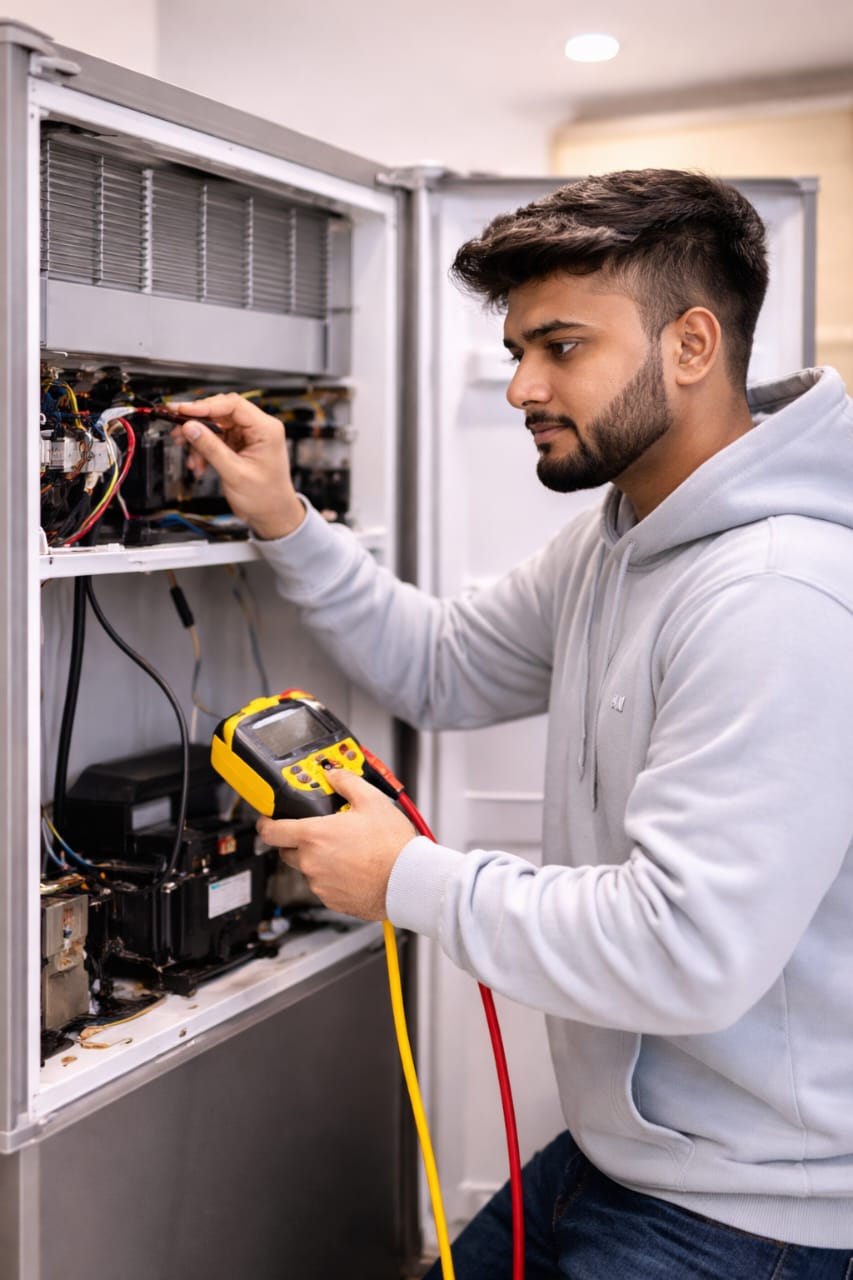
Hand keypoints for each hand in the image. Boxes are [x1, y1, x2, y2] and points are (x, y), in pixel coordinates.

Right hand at [171, 394, 304, 539]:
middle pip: (222, 412)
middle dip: (198, 422)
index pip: (233, 405)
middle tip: (177, 429)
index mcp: (266, 429)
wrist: (273, 516)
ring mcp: (249, 436)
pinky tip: (200, 463)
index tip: (183, 412)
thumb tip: (190, 427)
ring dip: (200, 440)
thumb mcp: (235, 473)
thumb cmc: (266, 498)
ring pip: (216, 426)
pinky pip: (216, 438)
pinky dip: (205, 450)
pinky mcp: (240, 445)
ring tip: (191, 457)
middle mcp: (259, 428)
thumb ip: (211, 448)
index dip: (205, 405)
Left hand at [257, 767, 416, 920]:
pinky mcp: (332, 900)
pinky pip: (323, 885)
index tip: (268, 820)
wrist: (408, 881)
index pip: (271, 831)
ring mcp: (320, 884)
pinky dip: (332, 876)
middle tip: (319, 831)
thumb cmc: (392, 846)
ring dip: (318, 859)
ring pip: (308, 868)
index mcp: (314, 836)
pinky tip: (353, 867)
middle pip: (287, 850)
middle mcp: (311, 863)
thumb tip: (334, 774)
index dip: (265, 824)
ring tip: (346, 850)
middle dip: (297, 840)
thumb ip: (346, 782)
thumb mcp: (372, 801)